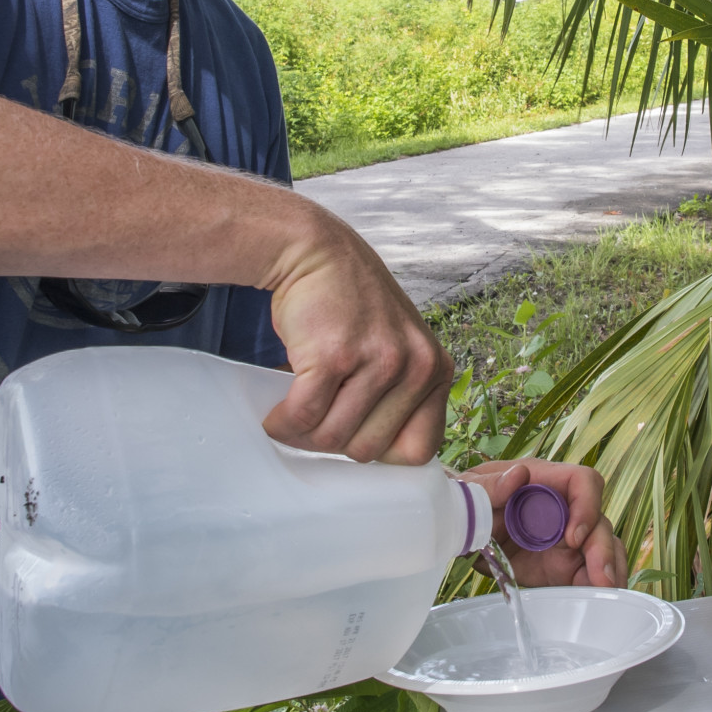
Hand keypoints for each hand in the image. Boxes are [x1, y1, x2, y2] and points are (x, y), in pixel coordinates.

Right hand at [262, 207, 451, 464]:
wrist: (316, 251)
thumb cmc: (351, 307)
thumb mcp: (397, 348)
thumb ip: (398, 397)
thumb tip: (374, 460)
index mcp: (436, 370)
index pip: (419, 450)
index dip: (379, 452)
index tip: (352, 436)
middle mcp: (416, 366)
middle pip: (367, 451)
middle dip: (333, 442)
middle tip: (314, 418)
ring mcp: (377, 360)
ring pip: (331, 438)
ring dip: (302, 434)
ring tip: (293, 410)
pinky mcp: (334, 356)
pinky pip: (302, 417)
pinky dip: (281, 422)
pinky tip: (276, 410)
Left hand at [465, 460, 625, 588]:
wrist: (460, 529)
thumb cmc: (468, 500)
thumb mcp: (471, 491)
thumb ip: (491, 486)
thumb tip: (517, 476)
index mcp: (544, 482)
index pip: (582, 482)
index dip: (587, 506)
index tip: (573, 536)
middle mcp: (564, 508)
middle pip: (599, 521)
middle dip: (603, 550)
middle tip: (600, 578)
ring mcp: (568, 538)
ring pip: (604, 547)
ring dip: (609, 569)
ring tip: (607, 592)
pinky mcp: (564, 564)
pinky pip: (591, 573)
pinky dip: (598, 586)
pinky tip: (600, 600)